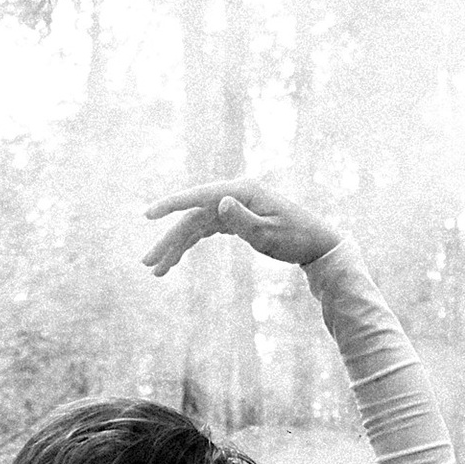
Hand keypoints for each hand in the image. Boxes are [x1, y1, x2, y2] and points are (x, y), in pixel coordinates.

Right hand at [141, 179, 342, 277]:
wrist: (316, 243)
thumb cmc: (296, 238)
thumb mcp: (269, 234)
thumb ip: (243, 220)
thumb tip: (218, 203)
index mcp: (240, 192)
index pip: (199, 197)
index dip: (171, 205)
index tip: (148, 215)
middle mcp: (233, 196)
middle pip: (192, 218)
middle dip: (168, 241)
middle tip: (148, 264)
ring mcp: (233, 207)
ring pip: (195, 227)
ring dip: (176, 248)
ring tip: (157, 272)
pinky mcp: (235, 219)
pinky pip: (205, 231)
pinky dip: (190, 245)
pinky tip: (176, 259)